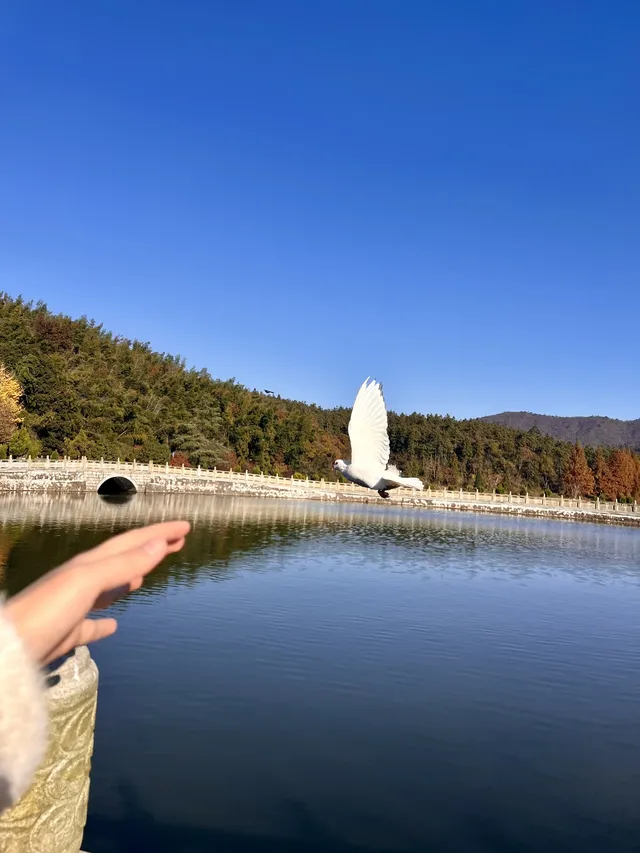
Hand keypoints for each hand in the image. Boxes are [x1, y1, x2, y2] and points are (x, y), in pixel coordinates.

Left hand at [5, 520, 189, 664]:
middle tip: (177, 542)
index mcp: (89, 565)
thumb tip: (158, 544)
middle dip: (151, 549)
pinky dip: (106, 622)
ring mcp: (74, 607)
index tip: (186, 527)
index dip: (159, 533)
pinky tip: (113, 625)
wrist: (9, 650)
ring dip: (130, 578)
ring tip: (146, 574)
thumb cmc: (45, 612)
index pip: (132, 543)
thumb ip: (122, 563)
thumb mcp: (87, 581)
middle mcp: (82, 581)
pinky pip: (92, 624)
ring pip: (109, 589)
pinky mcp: (68, 634)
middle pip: (124, 559)